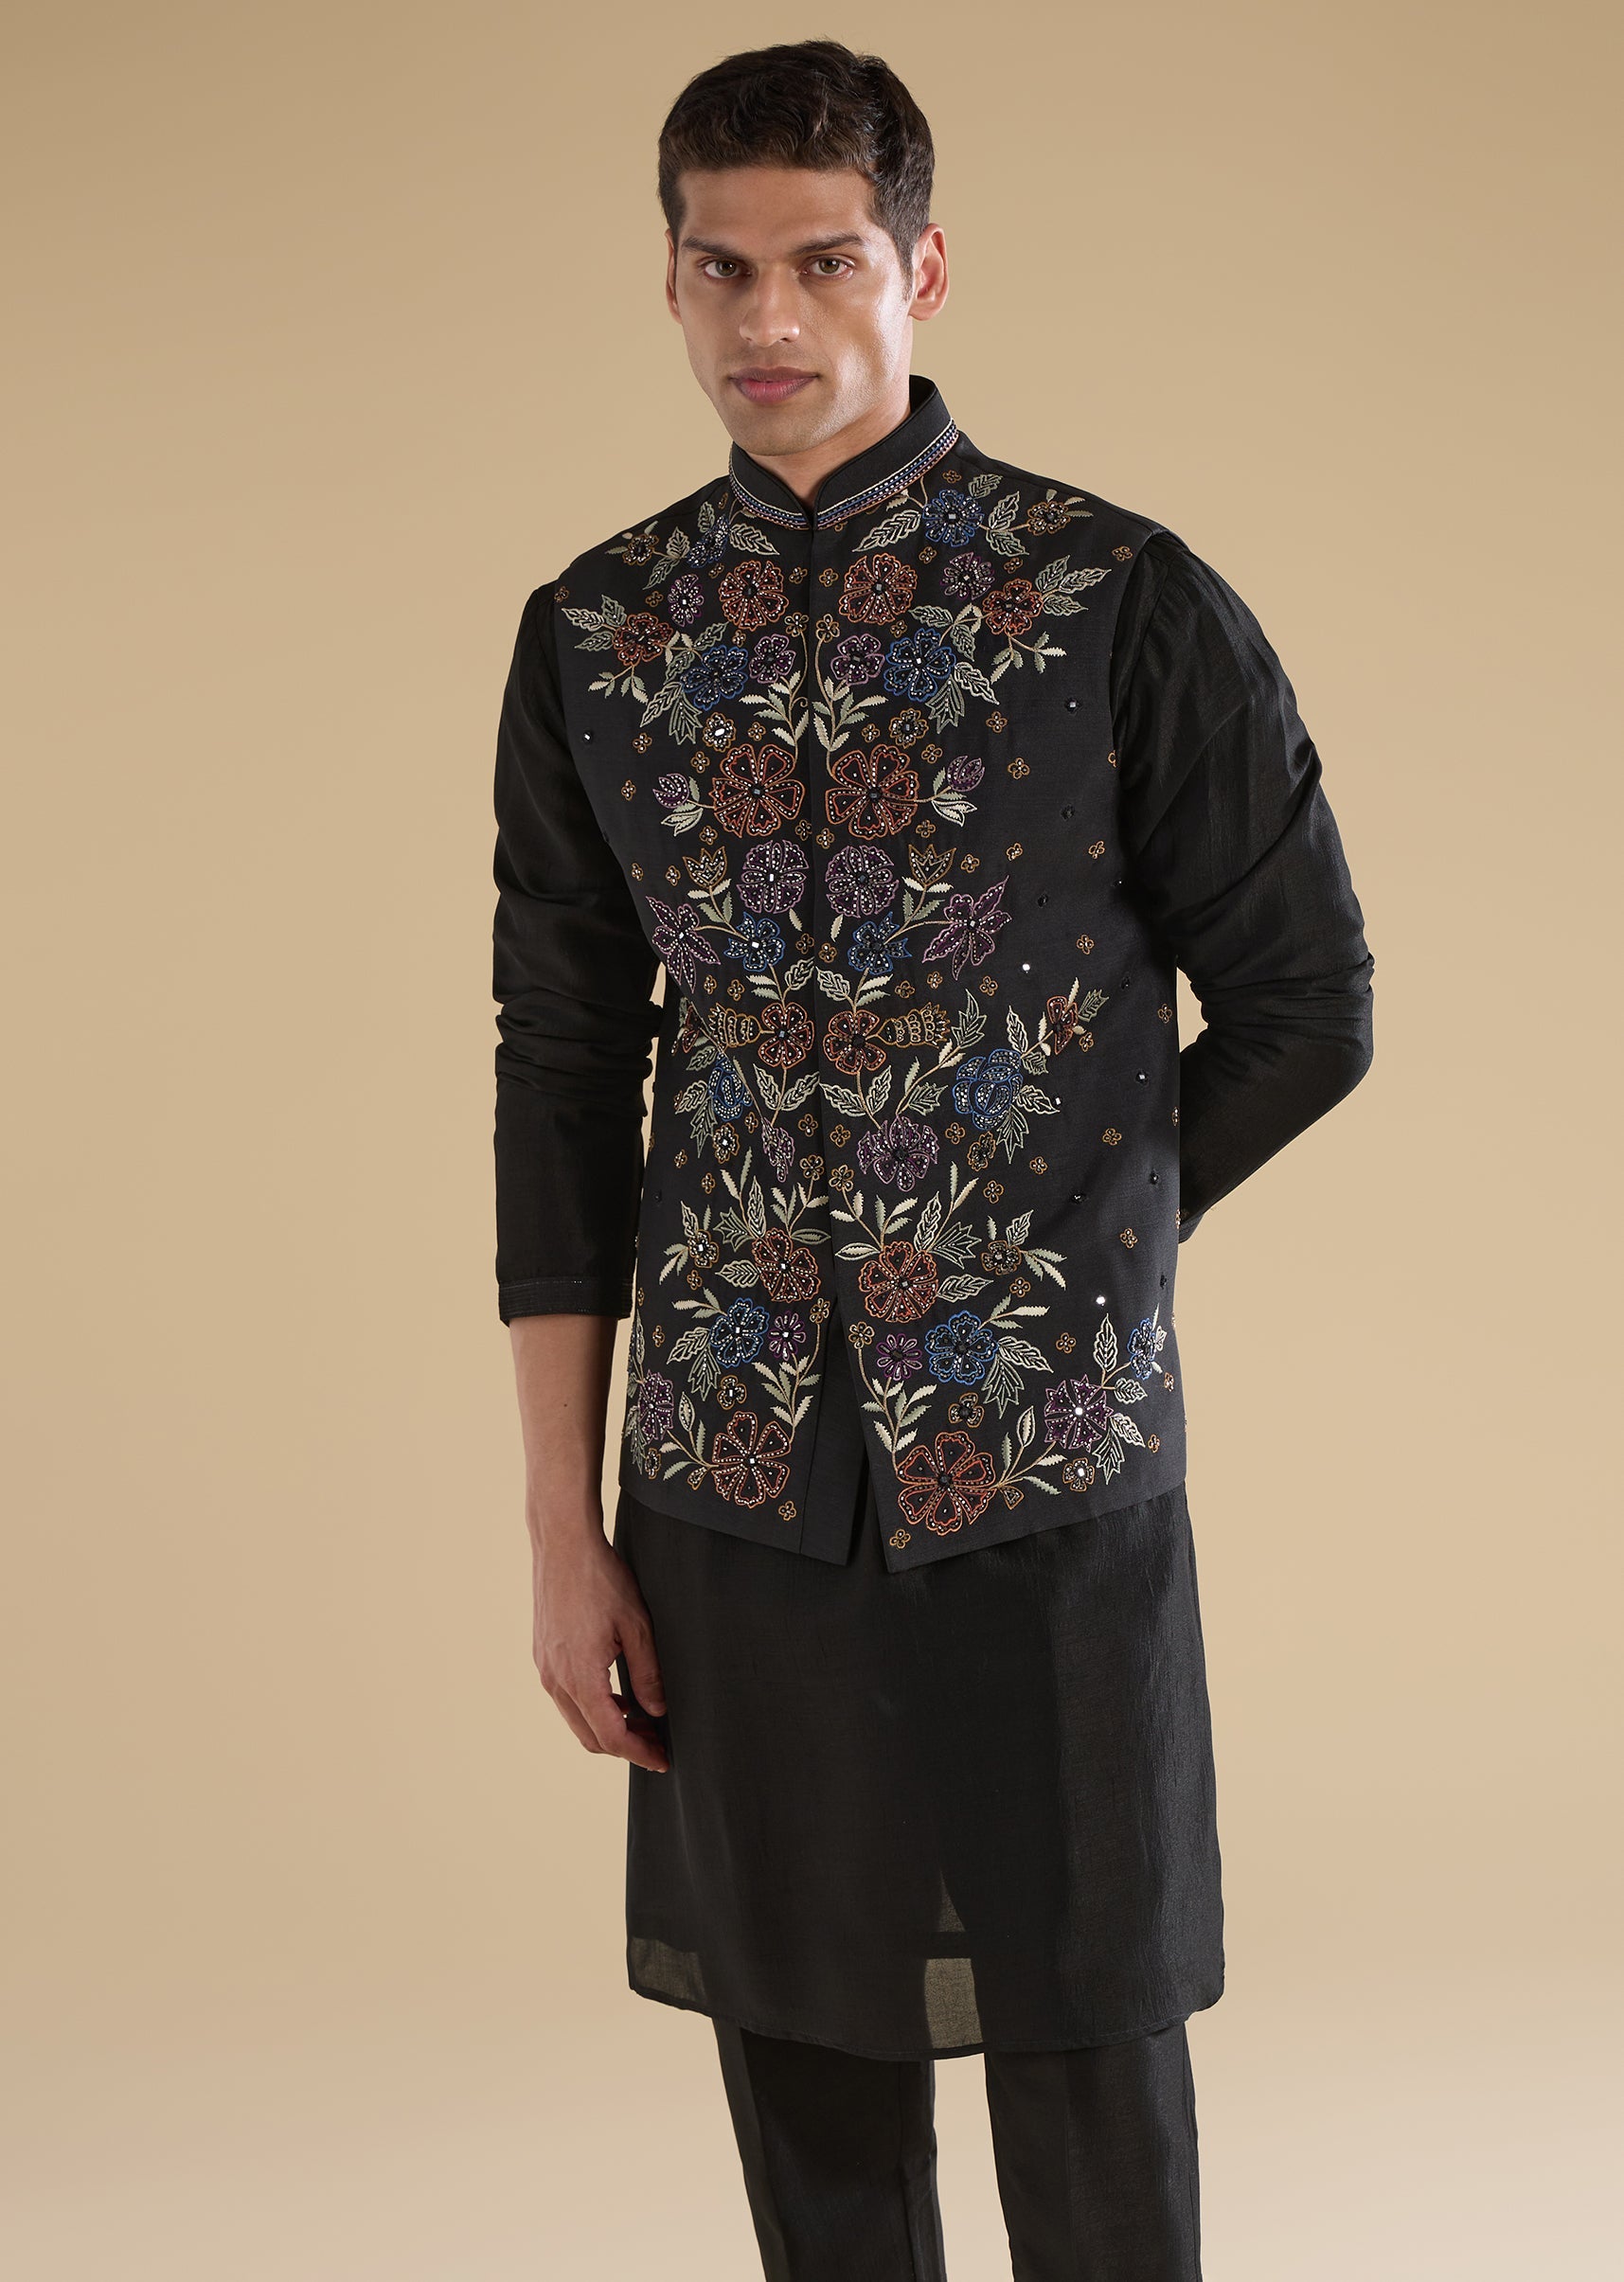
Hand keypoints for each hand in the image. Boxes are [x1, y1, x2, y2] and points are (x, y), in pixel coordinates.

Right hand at [531, 1519, 669, 1773]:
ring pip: (577, 1720)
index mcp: (580, 1677)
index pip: (611, 1736)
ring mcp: (545, 1669)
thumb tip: (657, 1711)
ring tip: (642, 1717)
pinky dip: (593, 1707)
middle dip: (625, 1746)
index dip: (640, 1753)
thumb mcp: (637, 1626)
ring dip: (608, 1726)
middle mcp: (556, 1680)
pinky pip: (567, 1698)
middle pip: (590, 1737)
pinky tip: (617, 1694)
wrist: (563, 1546)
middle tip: (657, 1740)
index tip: (663, 1760)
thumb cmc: (602, 1580)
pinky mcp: (543, 1656)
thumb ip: (648, 1673)